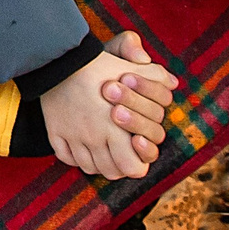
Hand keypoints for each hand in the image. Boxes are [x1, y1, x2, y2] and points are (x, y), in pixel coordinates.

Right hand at [40, 30, 177, 178]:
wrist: (58, 57)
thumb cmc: (98, 64)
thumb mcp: (130, 68)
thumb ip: (155, 76)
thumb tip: (173, 83)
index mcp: (116, 128)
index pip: (133, 168)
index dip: (137, 164)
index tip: (135, 151)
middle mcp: (94, 137)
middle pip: (111, 172)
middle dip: (118, 167)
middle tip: (120, 154)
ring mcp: (73, 137)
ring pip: (88, 167)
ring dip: (97, 162)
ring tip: (102, 150)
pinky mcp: (55, 132)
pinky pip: (65, 158)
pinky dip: (75, 156)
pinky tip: (80, 146)